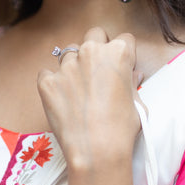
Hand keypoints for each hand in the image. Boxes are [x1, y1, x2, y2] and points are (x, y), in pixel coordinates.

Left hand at [37, 27, 142, 184]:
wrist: (96, 150)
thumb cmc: (122, 129)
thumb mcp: (137, 102)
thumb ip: (131, 82)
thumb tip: (131, 76)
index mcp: (117, 53)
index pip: (123, 40)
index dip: (124, 55)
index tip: (121, 68)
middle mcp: (91, 52)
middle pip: (94, 34)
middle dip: (97, 48)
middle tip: (98, 70)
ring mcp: (66, 66)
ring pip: (69, 53)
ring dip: (74, 65)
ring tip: (79, 91)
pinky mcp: (47, 81)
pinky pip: (47, 73)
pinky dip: (53, 82)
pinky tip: (62, 99)